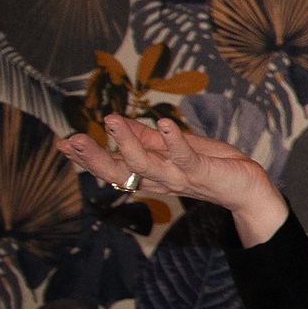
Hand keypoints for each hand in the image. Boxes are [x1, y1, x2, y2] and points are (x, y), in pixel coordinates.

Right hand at [57, 115, 286, 246]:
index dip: (85, 158)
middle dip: (93, 157)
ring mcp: (178, 177)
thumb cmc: (209, 164)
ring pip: (145, 165)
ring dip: (127, 143)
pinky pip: (184, 158)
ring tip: (111, 121)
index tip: (61, 144)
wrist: (246, 187)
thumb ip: (145, 137)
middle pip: (118, 172)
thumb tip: (113, 122)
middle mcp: (158, 178)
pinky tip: (164, 123)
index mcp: (148, 173)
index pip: (111, 167)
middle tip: (71, 141)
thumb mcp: (171, 146)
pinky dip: (174, 141)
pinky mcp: (201, 172)